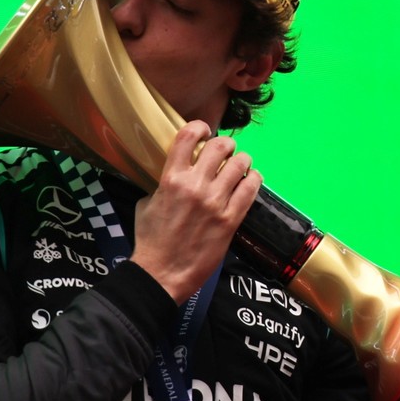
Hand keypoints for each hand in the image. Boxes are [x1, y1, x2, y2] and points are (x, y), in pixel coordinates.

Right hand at [129, 121, 261, 303]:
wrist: (161, 273)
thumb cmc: (150, 241)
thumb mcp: (146, 204)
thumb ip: (161, 185)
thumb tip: (172, 176)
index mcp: (171, 179)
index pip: (188, 137)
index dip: (199, 127)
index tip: (204, 130)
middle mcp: (195, 186)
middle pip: (220, 146)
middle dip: (226, 144)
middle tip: (226, 150)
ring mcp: (215, 203)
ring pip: (239, 165)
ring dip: (242, 160)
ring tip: (241, 164)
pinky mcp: (231, 220)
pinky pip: (250, 190)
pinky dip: (253, 180)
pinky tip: (251, 179)